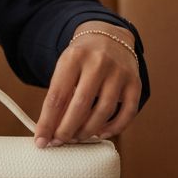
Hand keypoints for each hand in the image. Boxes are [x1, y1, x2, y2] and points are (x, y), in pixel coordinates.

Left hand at [33, 21, 140, 147]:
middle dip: (67, 130)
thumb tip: (49, 130)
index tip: (41, 140)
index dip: (48, 122)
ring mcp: (119, 72)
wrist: (110, 36)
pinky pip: (127, 112)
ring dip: (88, 131)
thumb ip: (59, 95)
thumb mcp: (65, 67)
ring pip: (103, 111)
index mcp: (74, 57)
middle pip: (80, 105)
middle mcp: (98, 62)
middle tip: (59, 141)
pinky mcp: (135, 82)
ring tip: (77, 137)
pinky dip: (114, 128)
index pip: (57, 96)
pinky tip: (100, 133)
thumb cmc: (82, 58)